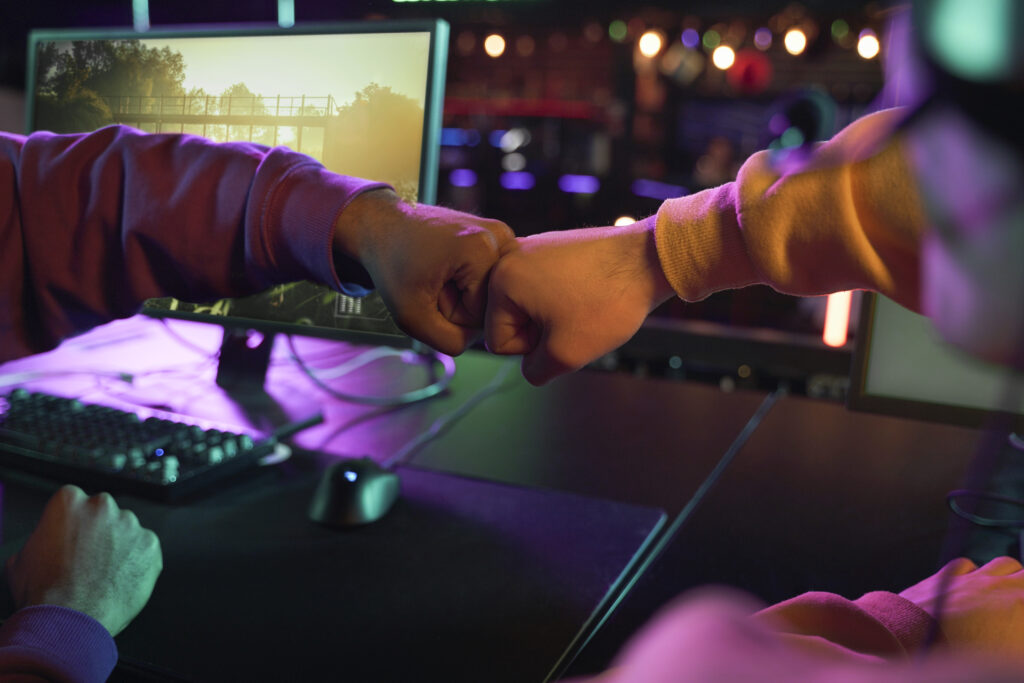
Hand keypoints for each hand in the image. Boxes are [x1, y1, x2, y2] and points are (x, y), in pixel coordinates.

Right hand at [6, 485, 162, 636]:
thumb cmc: (44, 593)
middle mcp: (102, 506)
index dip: (72, 524)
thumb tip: (44, 543)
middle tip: (89, 558)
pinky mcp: (150, 544)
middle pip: (104, 512)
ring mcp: (130, 524)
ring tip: (104, 573)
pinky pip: (145, 548)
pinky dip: (138, 561)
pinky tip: (121, 579)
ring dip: (119, 545)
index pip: (75, 501)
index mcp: (69, 501)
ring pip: (126, 530)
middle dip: (99, 531)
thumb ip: (40, 540)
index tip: (73, 538)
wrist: (69, 620)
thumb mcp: (21, 559)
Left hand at [335, 189, 513, 355]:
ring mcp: (502, 234)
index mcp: (483, 248)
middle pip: (491, 303)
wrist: (382, 227)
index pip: (483, 314)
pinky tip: (450, 269)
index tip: (429, 288)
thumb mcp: (411, 317)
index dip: (450, 312)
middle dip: (460, 303)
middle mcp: (500, 236)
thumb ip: (450, 342)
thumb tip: (482, 338)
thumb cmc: (392, 264)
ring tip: (440, 274)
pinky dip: (470, 282)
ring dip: (465, 294)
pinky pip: (492, 280)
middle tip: (433, 281)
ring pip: (493, 293)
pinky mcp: (499, 237)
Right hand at [485, 218, 675, 384]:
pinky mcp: (555, 245)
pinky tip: (591, 294)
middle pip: (513, 320)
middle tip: (575, 321)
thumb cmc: (606, 304)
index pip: (499, 341)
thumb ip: (535, 370)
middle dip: (542, 331)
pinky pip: (548, 286)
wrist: (649, 260)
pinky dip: (566, 297)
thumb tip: (532, 365)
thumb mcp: (564, 355)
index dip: (532, 350)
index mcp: (500, 281)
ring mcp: (533, 247)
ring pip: (532, 305)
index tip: (563, 333)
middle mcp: (509, 257)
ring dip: (555, 316)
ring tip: (586, 307)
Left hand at [899, 556, 1023, 657]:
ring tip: (1011, 594)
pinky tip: (972, 585)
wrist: (910, 642)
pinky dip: (974, 574)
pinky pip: (967, 566)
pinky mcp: (946, 577)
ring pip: (1006, 564)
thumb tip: (1014, 637)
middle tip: (1018, 609)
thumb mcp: (1006, 654)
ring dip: (1013, 577)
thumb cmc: (961, 653)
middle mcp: (1003, 588)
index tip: (1021, 623)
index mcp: (1022, 608)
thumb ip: (1015, 640)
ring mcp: (974, 579)